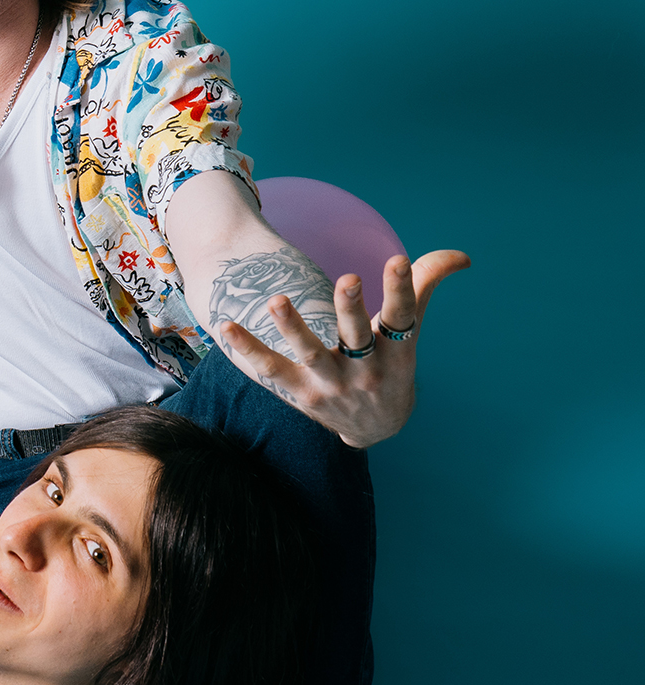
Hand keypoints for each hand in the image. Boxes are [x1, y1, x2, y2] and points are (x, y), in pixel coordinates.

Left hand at [218, 249, 465, 447]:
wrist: (376, 428)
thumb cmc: (391, 366)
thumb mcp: (410, 332)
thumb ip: (423, 286)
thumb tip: (460, 255)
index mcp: (397, 351)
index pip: (403, 316)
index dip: (402, 288)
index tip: (397, 260)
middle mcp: (366, 370)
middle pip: (357, 336)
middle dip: (351, 310)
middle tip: (348, 280)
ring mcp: (332, 384)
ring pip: (311, 355)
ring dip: (294, 328)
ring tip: (276, 300)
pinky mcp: (301, 394)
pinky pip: (271, 371)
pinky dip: (248, 350)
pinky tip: (225, 325)